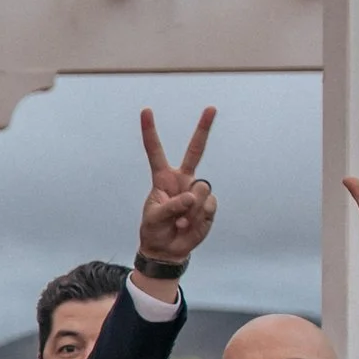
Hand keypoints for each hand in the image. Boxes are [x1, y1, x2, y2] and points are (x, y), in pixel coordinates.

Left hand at [135, 106, 217, 264]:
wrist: (168, 250)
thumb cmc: (155, 230)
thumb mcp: (154, 218)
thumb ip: (171, 206)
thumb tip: (192, 196)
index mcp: (163, 178)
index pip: (155, 151)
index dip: (150, 132)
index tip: (146, 110)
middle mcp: (183, 180)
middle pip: (195, 151)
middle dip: (203, 128)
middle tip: (211, 107)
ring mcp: (198, 191)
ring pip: (201, 190)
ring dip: (191, 210)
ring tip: (180, 222)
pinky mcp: (209, 205)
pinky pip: (208, 206)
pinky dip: (198, 219)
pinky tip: (189, 226)